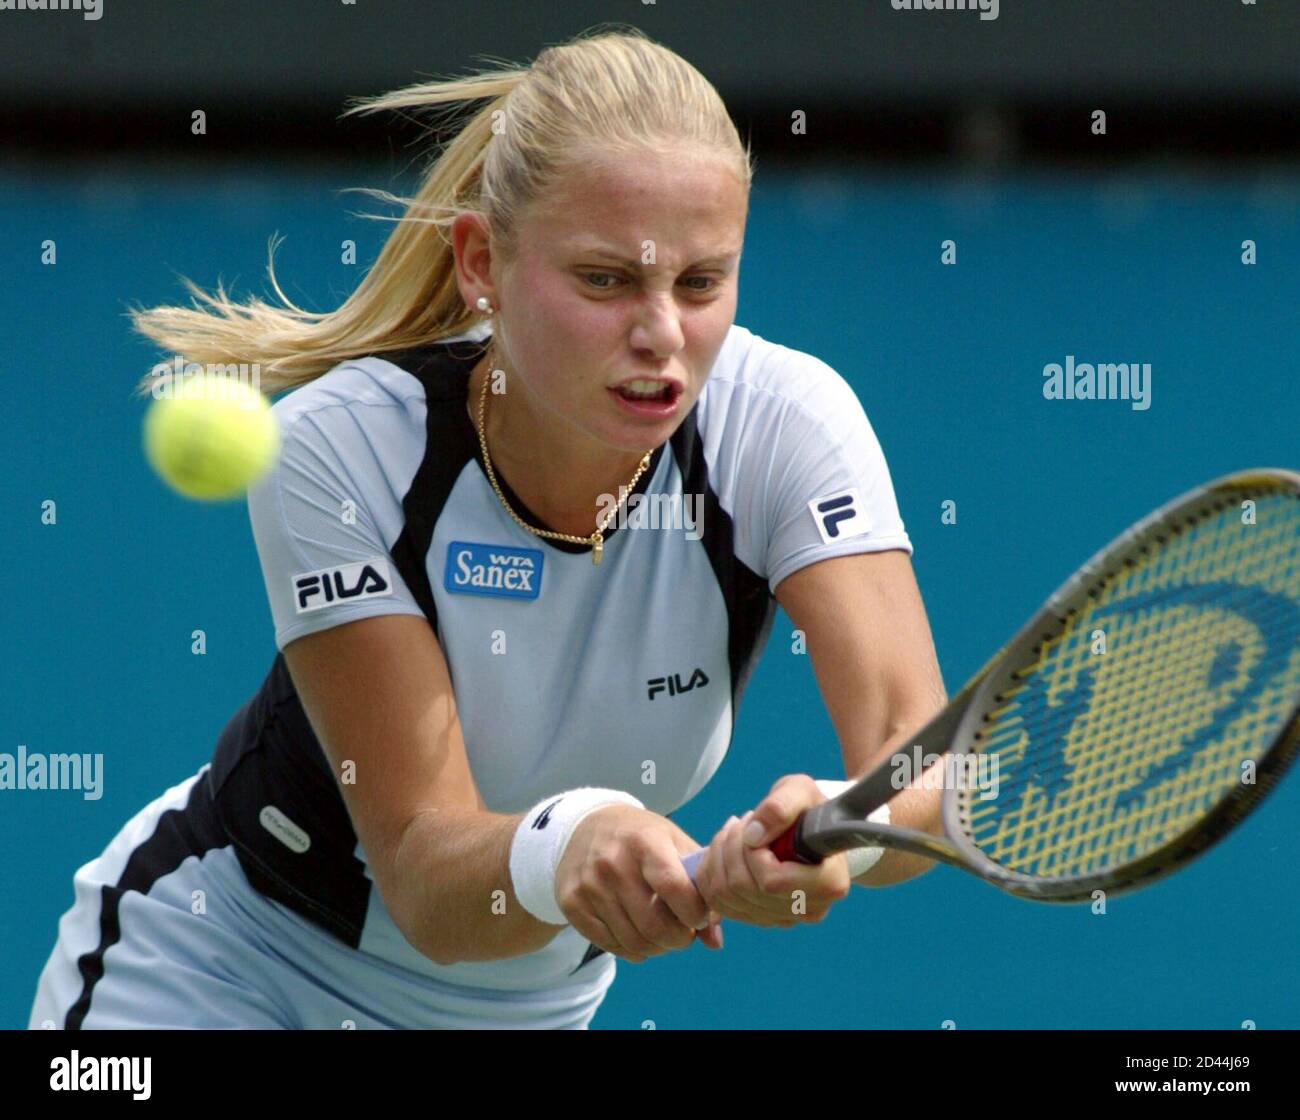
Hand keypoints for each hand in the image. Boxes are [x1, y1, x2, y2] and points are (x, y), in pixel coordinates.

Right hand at [555, 805, 723, 962]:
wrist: (584, 827)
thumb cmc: (641, 838)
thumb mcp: (673, 844)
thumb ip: (699, 886)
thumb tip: (714, 941)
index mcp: (645, 841)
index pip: (675, 888)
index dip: (696, 913)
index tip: (701, 916)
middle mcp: (613, 862)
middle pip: (655, 925)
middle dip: (680, 939)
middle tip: (684, 933)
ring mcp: (589, 885)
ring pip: (635, 942)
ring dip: (657, 947)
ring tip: (663, 933)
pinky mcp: (572, 904)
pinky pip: (612, 946)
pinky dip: (632, 950)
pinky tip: (638, 933)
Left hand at [693, 774, 851, 927]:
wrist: (811, 829)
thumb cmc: (809, 809)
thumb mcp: (800, 791)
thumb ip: (781, 805)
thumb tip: (753, 834)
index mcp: (829, 882)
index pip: (772, 881)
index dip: (753, 853)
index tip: (755, 826)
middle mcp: (810, 909)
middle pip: (744, 889)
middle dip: (731, 848)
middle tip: (741, 822)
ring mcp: (785, 918)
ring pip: (727, 897)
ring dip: (719, 857)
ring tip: (734, 832)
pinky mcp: (762, 919)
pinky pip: (719, 904)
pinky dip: (711, 873)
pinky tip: (724, 850)